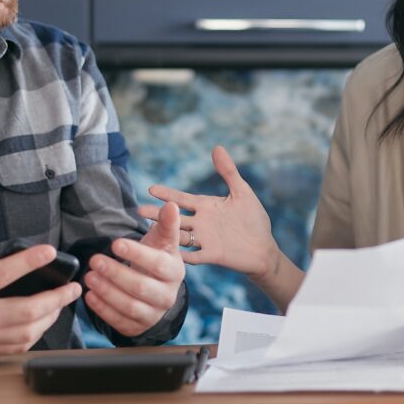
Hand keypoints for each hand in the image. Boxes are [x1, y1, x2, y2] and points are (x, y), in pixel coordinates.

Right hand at [0, 246, 81, 357]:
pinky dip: (36, 334)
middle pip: (26, 312)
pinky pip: (18, 346)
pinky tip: (45, 321)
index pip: (4, 274)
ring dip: (50, 318)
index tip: (50, 251)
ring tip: (63, 302)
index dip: (28, 261)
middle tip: (74, 287)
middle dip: (56, 299)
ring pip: (27, 333)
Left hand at [83, 201, 185, 336]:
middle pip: (141, 287)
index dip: (137, 255)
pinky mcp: (138, 326)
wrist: (158, 289)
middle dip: (116, 274)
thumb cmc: (157, 258)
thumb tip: (171, 205)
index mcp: (174, 271)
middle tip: (94, 261)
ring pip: (130, 306)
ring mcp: (154, 314)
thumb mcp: (163, 241)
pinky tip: (90, 296)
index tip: (115, 243)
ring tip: (89, 277)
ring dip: (107, 292)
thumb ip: (167, 223)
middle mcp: (167, 295)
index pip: (158, 264)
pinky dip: (103, 309)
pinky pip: (119, 321)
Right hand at [141, 145, 279, 277]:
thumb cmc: (254, 219)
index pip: (182, 199)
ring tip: (148, 230)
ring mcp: (205, 239)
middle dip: (157, 214)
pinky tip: (170, 253)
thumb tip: (217, 147)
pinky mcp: (212, 255)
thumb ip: (228, 172)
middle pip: (175, 217)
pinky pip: (194, 255)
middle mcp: (201, 223)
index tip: (151, 189)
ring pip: (180, 235)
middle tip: (139, 210)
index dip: (167, 194)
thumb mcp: (242, 192)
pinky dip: (182, 255)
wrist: (264, 248)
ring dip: (166, 232)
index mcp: (206, 206)